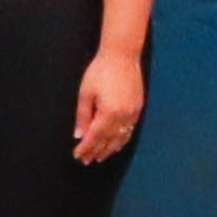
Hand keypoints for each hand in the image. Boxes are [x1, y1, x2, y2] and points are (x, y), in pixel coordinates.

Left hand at [72, 49, 147, 164]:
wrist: (122, 56)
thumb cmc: (100, 71)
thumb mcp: (85, 93)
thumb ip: (83, 116)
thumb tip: (79, 135)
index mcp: (109, 112)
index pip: (95, 137)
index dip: (86, 148)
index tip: (78, 156)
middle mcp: (123, 116)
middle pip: (108, 140)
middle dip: (96, 151)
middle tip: (86, 160)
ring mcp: (133, 112)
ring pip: (121, 137)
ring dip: (109, 149)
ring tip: (100, 157)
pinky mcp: (138, 107)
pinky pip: (130, 129)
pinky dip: (122, 139)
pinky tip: (116, 144)